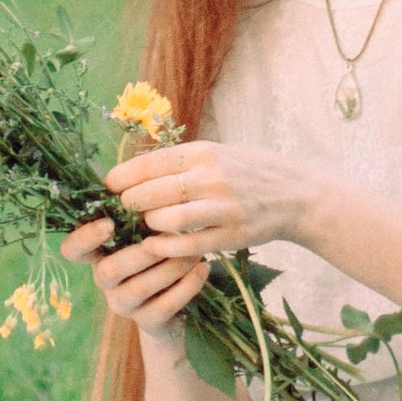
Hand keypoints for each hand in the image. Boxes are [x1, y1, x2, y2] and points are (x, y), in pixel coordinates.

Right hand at [59, 214, 210, 335]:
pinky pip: (164, 306)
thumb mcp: (143, 231)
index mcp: (97, 253)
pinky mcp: (148, 323)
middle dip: (140, 252)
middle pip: (109, 270)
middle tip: (170, 236)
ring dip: (169, 267)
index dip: (84, 238)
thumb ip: (136, 212)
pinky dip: (186, 286)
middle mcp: (104, 281)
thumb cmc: (157, 252)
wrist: (176, 301)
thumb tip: (140, 177)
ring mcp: (123, 304)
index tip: (108, 223)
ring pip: (139, 287)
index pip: (72, 249)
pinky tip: (203, 268)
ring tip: (195, 251)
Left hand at [106, 140, 325, 262]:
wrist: (294, 194)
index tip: (107, 186)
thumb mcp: (213, 154)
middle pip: (151, 192)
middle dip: (128, 204)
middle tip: (121, 211)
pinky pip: (188, 245)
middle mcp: (210, 176)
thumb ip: (177, 162)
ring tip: (141, 227)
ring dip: (147, 226)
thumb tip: (130, 171)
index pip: (149, 163)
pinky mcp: (232, 235)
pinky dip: (166, 247)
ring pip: (166, 219)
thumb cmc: (244, 171)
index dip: (122, 177)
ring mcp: (222, 207)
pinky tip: (156, 246)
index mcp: (202, 152)